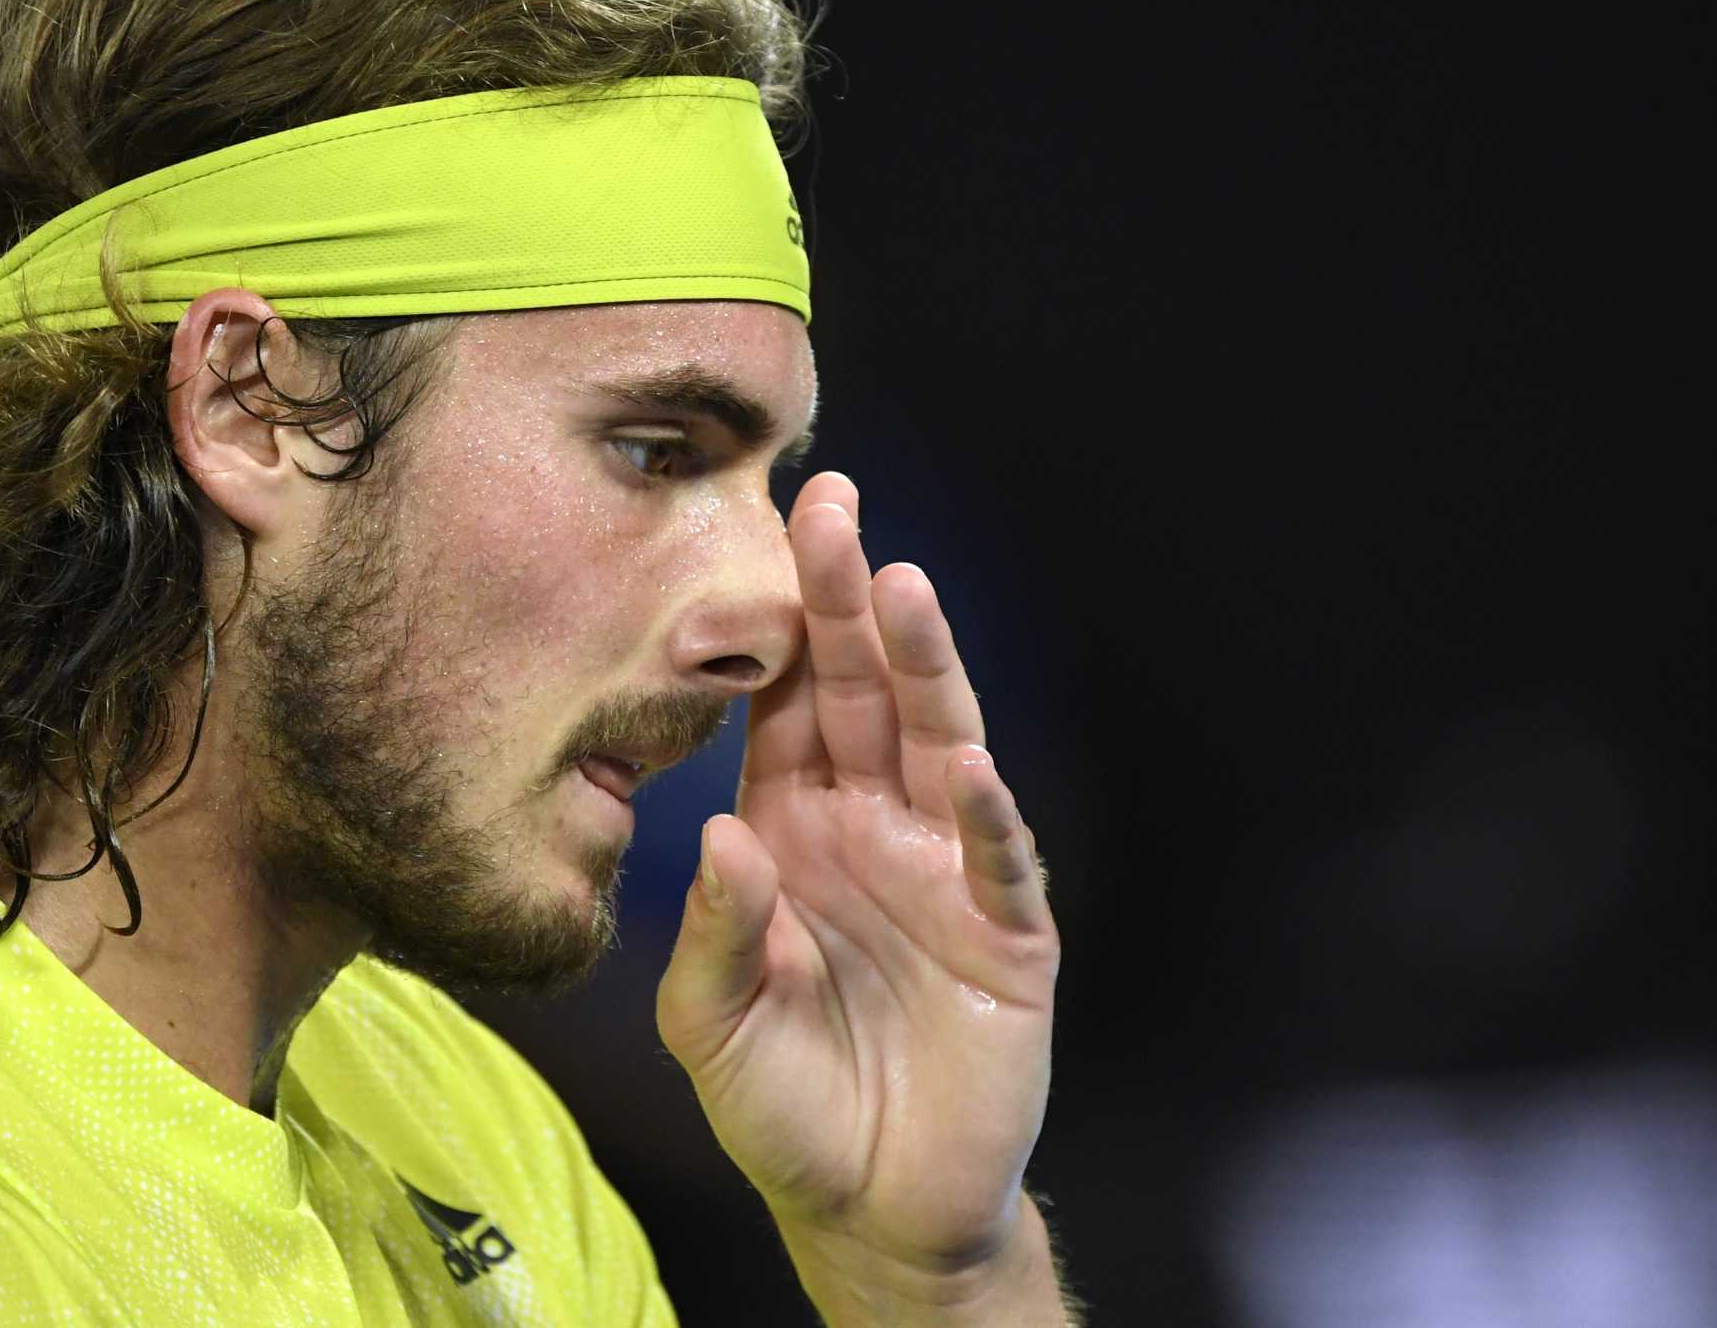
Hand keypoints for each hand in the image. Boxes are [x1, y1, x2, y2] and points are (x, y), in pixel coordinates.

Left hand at [656, 470, 1060, 1300]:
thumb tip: (719, 833)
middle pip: (861, 693)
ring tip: (899, 588)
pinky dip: (980, 813)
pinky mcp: (1006, 934)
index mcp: (792, 827)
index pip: (784, 702)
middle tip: (833, 507)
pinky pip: (993, 858)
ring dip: (921, 668)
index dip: (778, 621)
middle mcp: (871, 826)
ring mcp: (944, 870)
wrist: (874, 1210)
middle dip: (847, 602)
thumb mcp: (710, 1027)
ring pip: (935, 743)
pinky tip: (960, 762)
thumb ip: (710, 934)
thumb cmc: (784, 1105)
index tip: (767, 529)